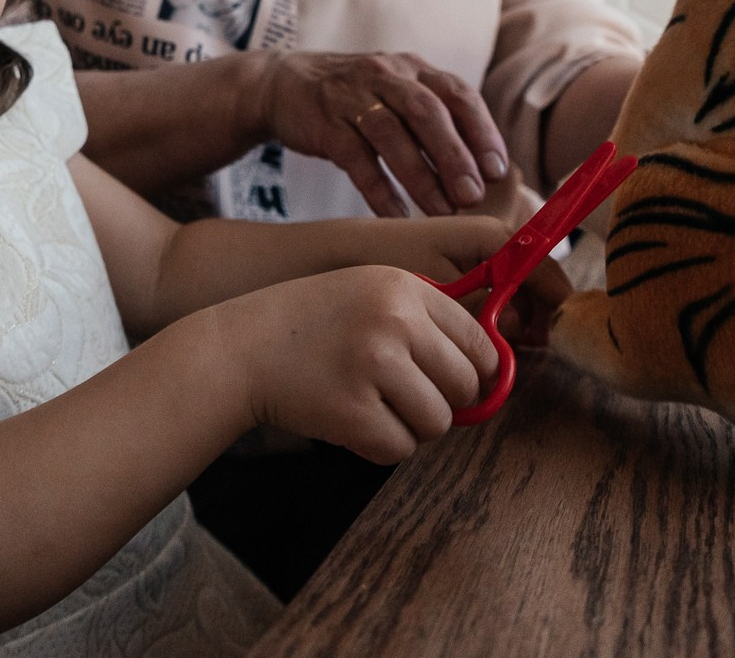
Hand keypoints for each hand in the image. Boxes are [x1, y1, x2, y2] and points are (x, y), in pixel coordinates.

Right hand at [220, 267, 498, 463]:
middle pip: (465, 385)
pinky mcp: (353, 412)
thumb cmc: (312, 323)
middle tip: (406, 396)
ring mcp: (374, 367)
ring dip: (413, 426)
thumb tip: (492, 376)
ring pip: (438, 422)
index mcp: (406, 287)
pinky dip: (381, 444)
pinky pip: (400, 447)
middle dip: (444, 401)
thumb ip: (426, 322)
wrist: (242, 347)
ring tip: (374, 405)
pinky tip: (352, 420)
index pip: (479, 341)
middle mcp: (395, 321)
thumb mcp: (371, 291)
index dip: (475, 370)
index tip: (455, 381)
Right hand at [253, 51, 509, 216]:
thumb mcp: (397, 93)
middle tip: (473, 196)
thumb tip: (482, 172)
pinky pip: (354, 157)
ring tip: (441, 212)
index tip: (498, 170)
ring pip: (391, 133)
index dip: (482, 131)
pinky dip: (378, 188)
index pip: (458, 93)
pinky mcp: (323, 121)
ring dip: (420, 176)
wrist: (283, 83)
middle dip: (454, 155)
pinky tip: (396, 215)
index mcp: (414, 69)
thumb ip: (434, 121)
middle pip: (427, 112)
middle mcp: (386, 74)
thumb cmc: (356, 99)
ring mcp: (351, 95)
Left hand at [338, 214, 575, 350]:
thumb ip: (480, 308)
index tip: (567, 334)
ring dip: (518, 327)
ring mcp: (484, 261)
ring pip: (519, 298)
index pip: (544, 267)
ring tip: (509, 356)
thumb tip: (518, 328)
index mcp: (494, 237)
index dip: (559, 301)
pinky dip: (497, 325)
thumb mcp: (436, 287)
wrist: (346, 254)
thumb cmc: (390, 261)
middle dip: (538, 320)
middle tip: (533, 354)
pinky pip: (498, 301)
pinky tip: (488, 348)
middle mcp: (496, 245)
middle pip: (537, 286)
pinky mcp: (469, 278)